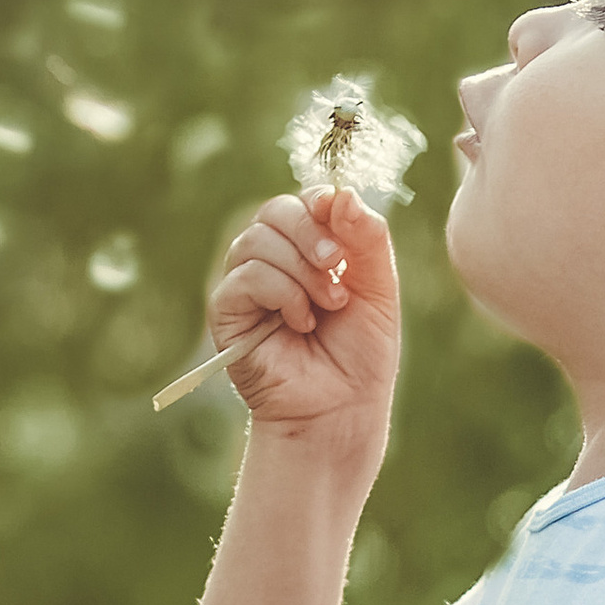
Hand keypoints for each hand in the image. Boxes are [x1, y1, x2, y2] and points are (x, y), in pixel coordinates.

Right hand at [205, 185, 400, 444]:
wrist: (342, 411)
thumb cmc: (360, 356)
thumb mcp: (378, 290)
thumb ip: (367, 239)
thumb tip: (342, 193)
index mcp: (309, 250)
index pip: (306, 201)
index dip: (323, 207)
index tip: (347, 235)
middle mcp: (273, 260)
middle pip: (275, 210)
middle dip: (310, 232)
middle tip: (337, 265)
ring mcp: (246, 284)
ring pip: (257, 239)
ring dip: (300, 269)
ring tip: (327, 306)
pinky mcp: (226, 312)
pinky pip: (245, 276)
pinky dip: (280, 292)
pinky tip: (300, 322)